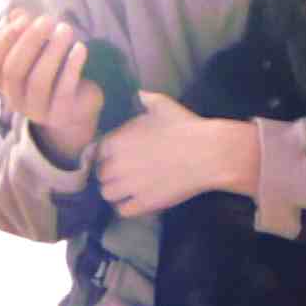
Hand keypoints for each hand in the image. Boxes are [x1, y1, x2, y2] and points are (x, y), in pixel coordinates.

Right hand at [0, 9, 102, 165]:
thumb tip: (16, 13)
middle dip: (30, 41)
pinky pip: (64, 90)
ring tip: (66, 29)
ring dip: (52, 51)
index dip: (5, 39)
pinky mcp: (61, 114)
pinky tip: (81, 48)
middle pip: (14, 70)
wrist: (80, 109)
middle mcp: (15, 99)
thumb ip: (26, 34)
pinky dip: (72, 66)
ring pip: (38, 80)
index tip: (24, 18)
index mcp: (4, 83)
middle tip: (48, 20)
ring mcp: (37, 111)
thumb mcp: (40, 54)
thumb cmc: (55, 74)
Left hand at [95, 92, 260, 217]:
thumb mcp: (164, 105)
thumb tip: (139, 94)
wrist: (208, 154)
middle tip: (124, 172)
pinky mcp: (144, 203)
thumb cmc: (185, 127)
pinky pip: (122, 211)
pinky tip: (136, 201)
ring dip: (115, 191)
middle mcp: (118, 165)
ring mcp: (130, 186)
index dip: (107, 154)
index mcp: (117, 140)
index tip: (117, 155)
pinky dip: (126, 207)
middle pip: (100, 174)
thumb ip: (146, 99)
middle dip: (110, 173)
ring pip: (107, 193)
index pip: (98, 151)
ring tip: (127, 189)